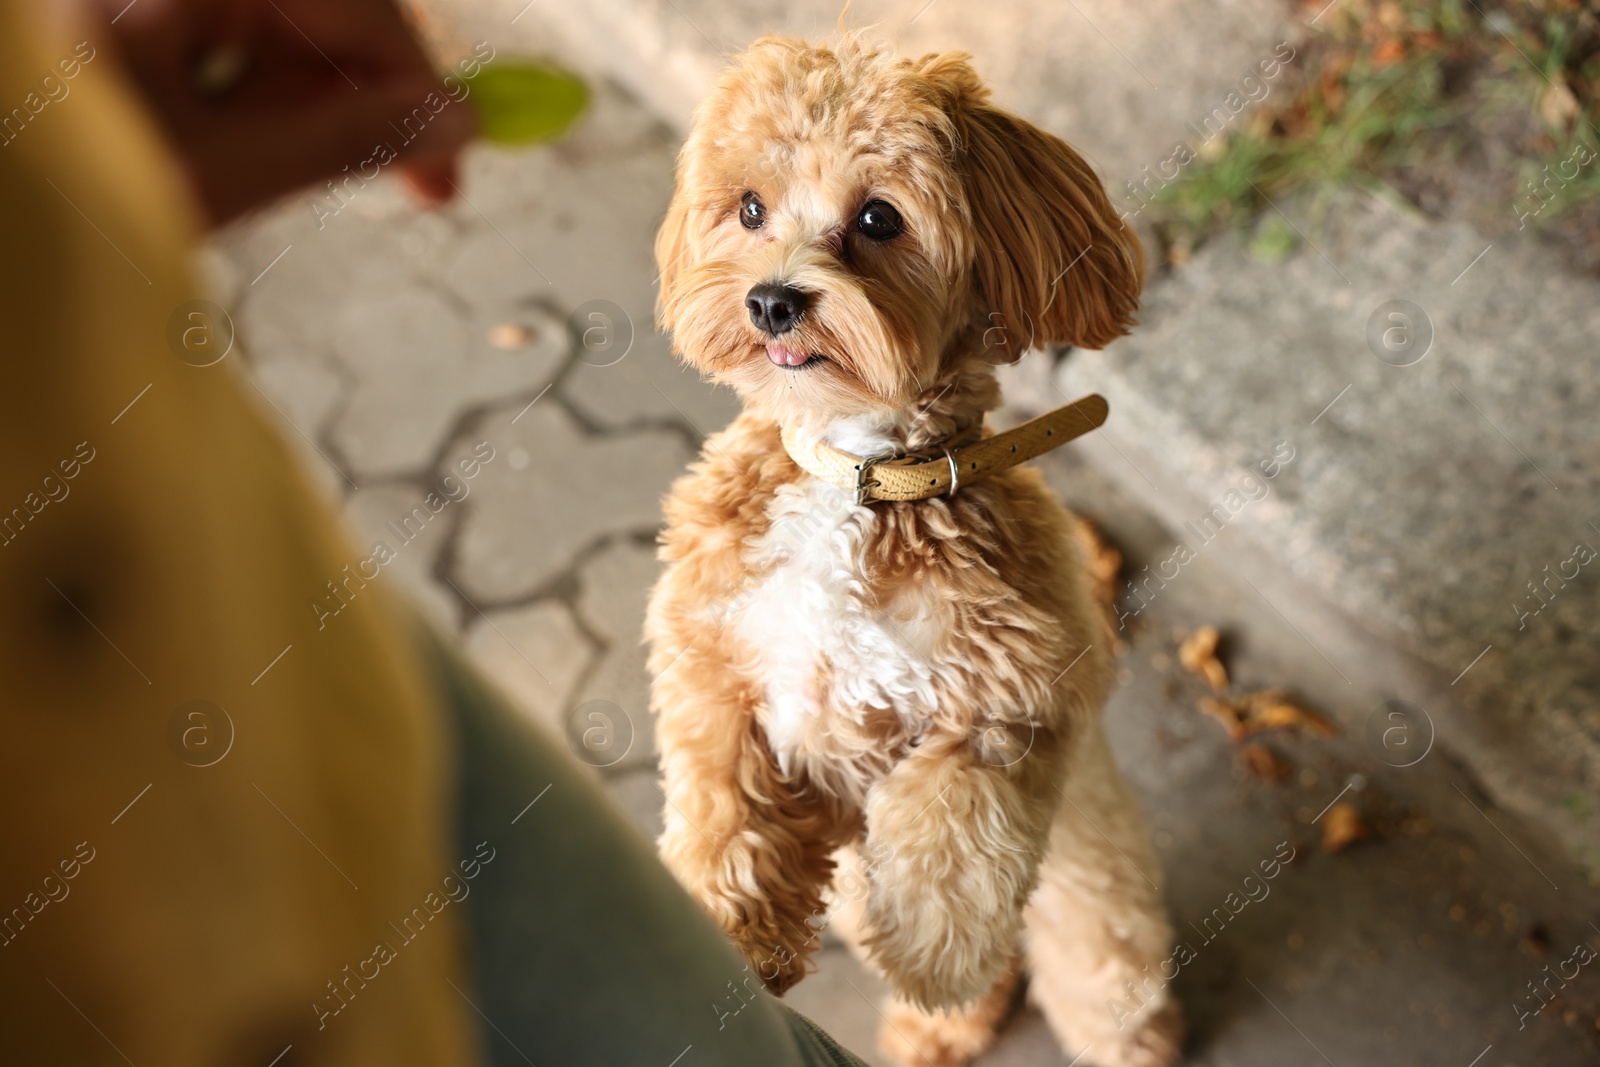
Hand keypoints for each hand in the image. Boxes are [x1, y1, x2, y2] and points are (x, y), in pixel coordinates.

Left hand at [90, 0, 474, 226]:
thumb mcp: (215, 176)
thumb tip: (452, 126)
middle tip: (396, 178)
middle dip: (358, 92)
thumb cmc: (56, 188)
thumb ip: (348, 143)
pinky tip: (222, 141)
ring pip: (276, 23)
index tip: (453, 158)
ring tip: (255, 170)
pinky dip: (246, 88)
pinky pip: (225, 30)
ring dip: (297, 98)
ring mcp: (149, 1)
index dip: (422, 81)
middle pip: (319, 10)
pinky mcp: (135, 19)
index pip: (360, 3)